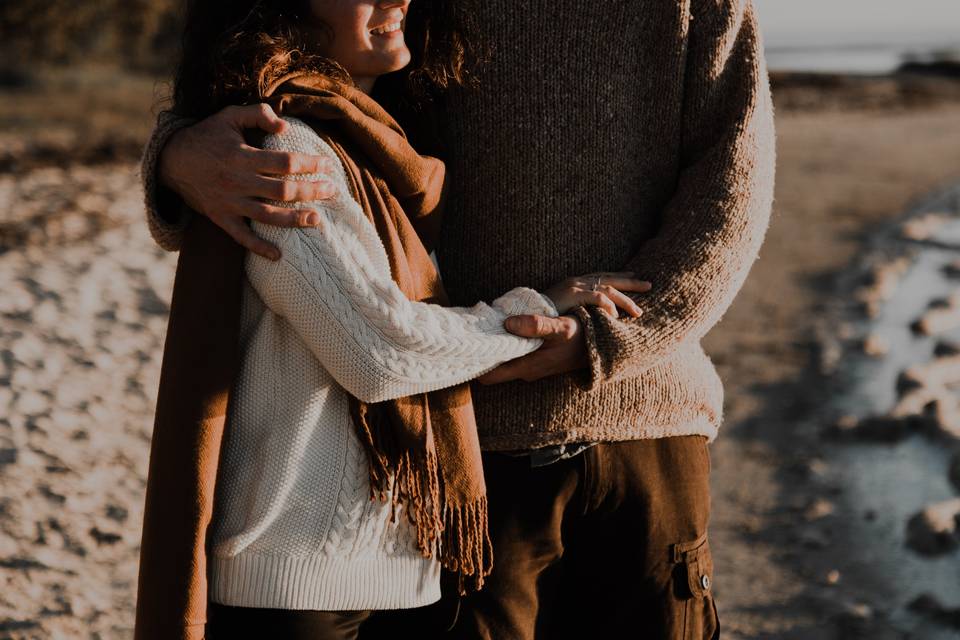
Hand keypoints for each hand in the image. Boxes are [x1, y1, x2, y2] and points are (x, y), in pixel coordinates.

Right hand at [158, 103, 338, 259]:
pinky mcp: (221, 218)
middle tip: (332, 191)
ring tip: (317, 220)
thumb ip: (257, 114)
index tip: (327, 166)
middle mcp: (237, 181)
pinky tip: (278, 256)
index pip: (285, 162)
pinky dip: (259, 248)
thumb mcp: (229, 116)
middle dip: (311, 192)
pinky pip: (241, 237)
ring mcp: (229, 202)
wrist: (171, 161)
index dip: (309, 165)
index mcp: (242, 156)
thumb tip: (284, 126)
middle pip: (282, 190)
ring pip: (268, 216)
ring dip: (295, 220)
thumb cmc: (207, 136)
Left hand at [476, 315, 586, 383]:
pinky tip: (502, 328)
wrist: (602, 347)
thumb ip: (536, 326)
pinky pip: (513, 354)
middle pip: (492, 367)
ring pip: (503, 360)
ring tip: (484, 326)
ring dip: (495, 346)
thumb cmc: (581, 338)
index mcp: (526, 366)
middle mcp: (525, 371)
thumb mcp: (561, 328)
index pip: (488, 376)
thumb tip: (508, 323)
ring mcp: (530, 366)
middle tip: (471, 331)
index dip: (475, 363)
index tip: (466, 346)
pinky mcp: (536, 359)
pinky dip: (506, 343)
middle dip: (482, 352)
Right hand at [544, 271, 650, 317]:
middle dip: (631, 282)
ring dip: (625, 301)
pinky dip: (609, 306)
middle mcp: (577, 281)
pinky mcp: (573, 294)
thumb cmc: (540, 313)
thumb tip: (588, 314)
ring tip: (638, 312)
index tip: (634, 275)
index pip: (602, 276)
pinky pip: (598, 298)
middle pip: (610, 279)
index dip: (619, 276)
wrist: (524, 312)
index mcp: (575, 282)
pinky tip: (616, 316)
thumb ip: (575, 307)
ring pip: (608, 290)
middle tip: (648, 285)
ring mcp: (575, 286)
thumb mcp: (561, 308)